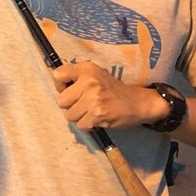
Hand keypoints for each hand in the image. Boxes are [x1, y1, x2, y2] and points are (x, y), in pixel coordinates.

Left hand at [52, 61, 169, 130]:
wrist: (138, 103)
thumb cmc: (114, 89)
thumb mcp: (97, 74)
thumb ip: (77, 75)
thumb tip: (57, 71)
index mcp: (87, 69)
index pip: (57, 75)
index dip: (60, 86)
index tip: (70, 90)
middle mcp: (89, 81)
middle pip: (61, 101)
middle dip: (70, 106)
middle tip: (84, 104)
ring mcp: (93, 99)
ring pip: (69, 115)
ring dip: (79, 117)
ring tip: (91, 111)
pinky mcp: (97, 114)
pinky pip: (80, 125)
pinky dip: (88, 125)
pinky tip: (97, 119)